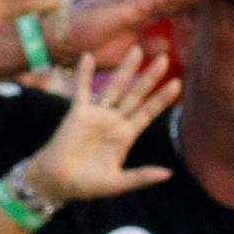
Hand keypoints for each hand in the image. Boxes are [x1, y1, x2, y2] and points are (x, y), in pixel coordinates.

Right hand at [23, 43, 182, 204]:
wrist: (55, 183)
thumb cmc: (86, 185)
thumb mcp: (117, 183)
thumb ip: (141, 177)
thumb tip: (168, 174)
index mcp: (126, 135)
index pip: (148, 112)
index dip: (161, 99)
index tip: (177, 83)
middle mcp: (114, 121)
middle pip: (136, 94)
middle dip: (149, 77)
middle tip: (165, 57)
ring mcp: (97, 115)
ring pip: (114, 87)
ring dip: (125, 69)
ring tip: (137, 49)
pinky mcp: (77, 113)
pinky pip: (81, 90)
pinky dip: (84, 74)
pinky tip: (88, 56)